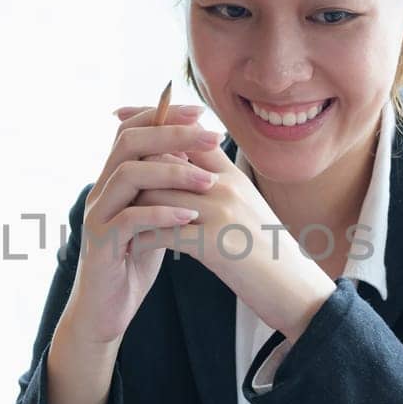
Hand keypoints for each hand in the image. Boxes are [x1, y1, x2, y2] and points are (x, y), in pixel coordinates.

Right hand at [61, 101, 224, 346]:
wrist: (107, 309)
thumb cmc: (134, 261)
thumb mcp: (155, 217)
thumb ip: (166, 189)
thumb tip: (198, 157)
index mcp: (113, 179)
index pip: (132, 130)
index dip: (164, 116)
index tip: (202, 113)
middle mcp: (100, 190)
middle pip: (128, 143)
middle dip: (172, 134)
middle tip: (213, 137)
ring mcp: (97, 216)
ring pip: (127, 176)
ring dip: (172, 173)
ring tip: (209, 182)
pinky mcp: (100, 244)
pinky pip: (128, 219)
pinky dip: (160, 214)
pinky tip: (189, 216)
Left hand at [121, 129, 335, 341]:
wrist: (294, 288)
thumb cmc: (266, 250)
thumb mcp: (245, 206)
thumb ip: (215, 181)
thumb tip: (180, 163)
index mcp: (231, 173)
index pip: (186, 134)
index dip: (151, 122)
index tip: (119, 115)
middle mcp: (225, 185)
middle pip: (164, 161)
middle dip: (133, 172)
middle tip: (108, 181)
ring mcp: (220, 211)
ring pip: (157, 194)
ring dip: (133, 210)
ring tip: (117, 221)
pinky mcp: (214, 243)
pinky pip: (163, 231)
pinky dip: (142, 240)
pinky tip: (132, 249)